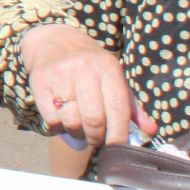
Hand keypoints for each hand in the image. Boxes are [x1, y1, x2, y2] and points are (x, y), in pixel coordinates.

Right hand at [20, 24, 154, 147]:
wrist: (55, 42)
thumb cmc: (91, 68)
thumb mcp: (114, 79)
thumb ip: (131, 106)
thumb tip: (150, 131)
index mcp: (108, 68)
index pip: (118, 110)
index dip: (119, 136)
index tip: (117, 147)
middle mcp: (84, 68)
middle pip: (94, 119)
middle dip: (97, 138)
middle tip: (97, 141)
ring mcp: (60, 74)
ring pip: (72, 121)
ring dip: (78, 134)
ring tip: (81, 130)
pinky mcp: (39, 82)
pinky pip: (52, 119)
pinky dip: (60, 128)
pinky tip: (64, 121)